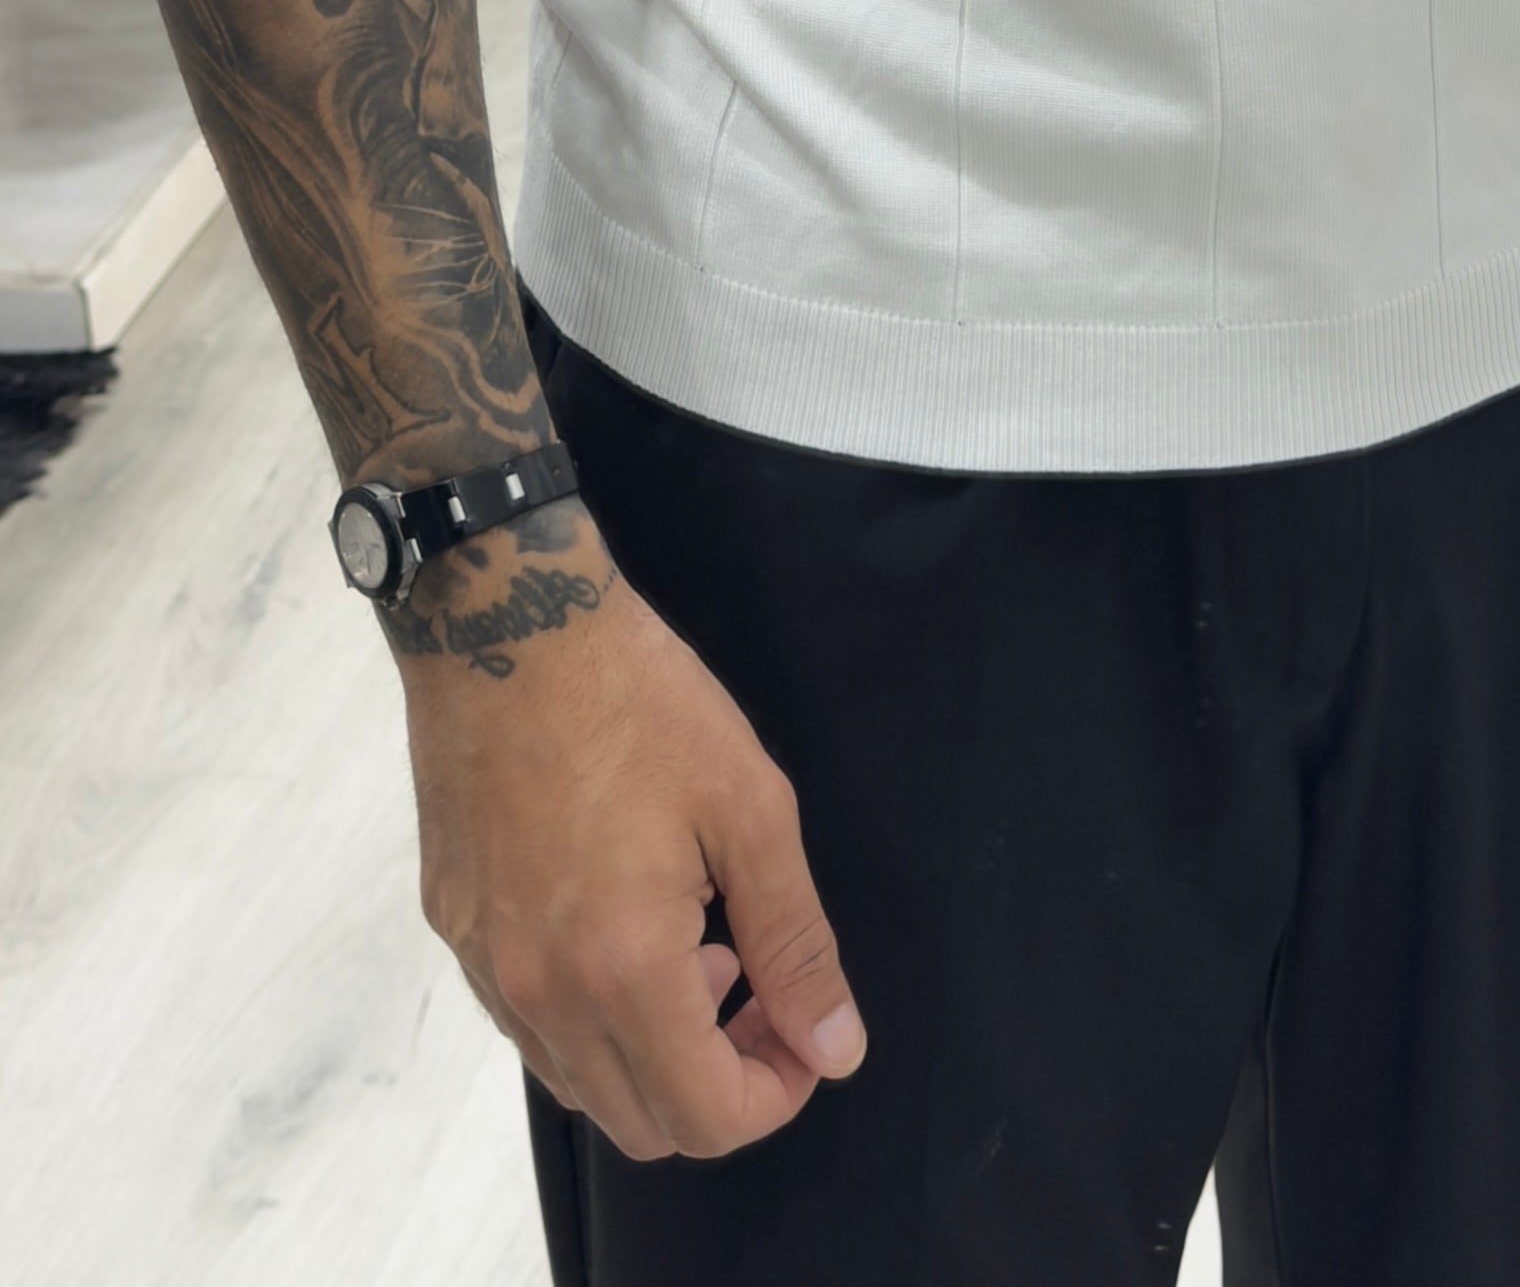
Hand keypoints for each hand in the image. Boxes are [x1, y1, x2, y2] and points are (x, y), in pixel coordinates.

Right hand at [401, 536, 865, 1160]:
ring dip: (652, 1051)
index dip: (777, 1093)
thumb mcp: (749, 807)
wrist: (506, 623)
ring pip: (581, 1084)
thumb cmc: (638, 699)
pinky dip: (590, 1014)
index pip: (707, 1119)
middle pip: (644, 1125)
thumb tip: (835, 1047)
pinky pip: (530, 1026)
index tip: (804, 1027)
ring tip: (695, 943)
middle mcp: (542, 994)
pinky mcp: (455, 932)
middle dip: (719, 1081)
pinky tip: (623, 920)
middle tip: (755, 981)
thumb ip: (795, 942)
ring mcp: (487, 968)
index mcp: (623, 969)